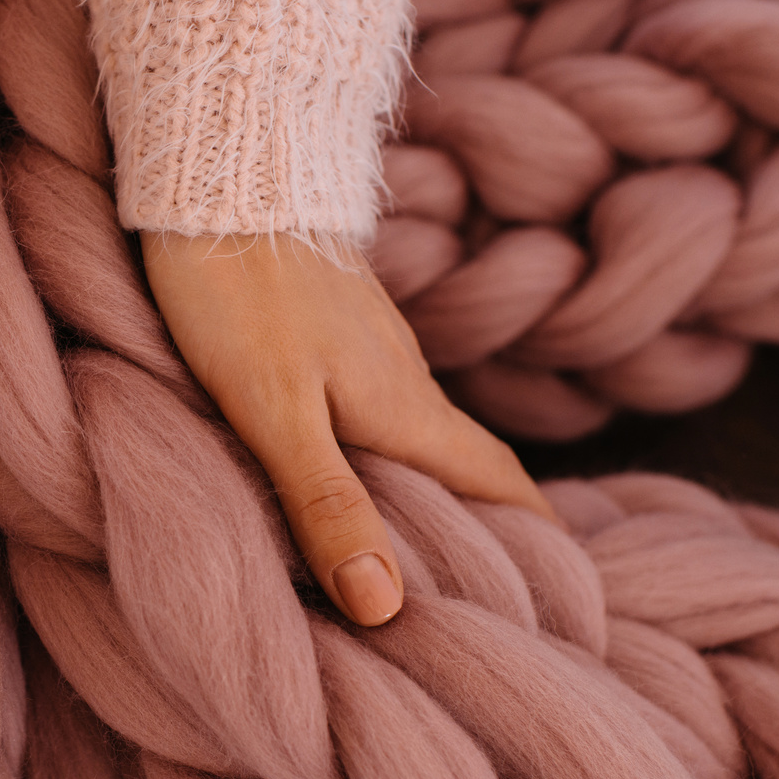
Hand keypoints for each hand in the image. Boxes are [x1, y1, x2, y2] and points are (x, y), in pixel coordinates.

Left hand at [143, 232, 552, 627]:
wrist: (218, 173)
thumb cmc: (242, 293)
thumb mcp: (277, 413)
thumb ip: (327, 505)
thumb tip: (385, 606)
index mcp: (409, 410)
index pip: (499, 484)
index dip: (533, 541)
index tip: (560, 596)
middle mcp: (404, 383)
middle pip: (463, 470)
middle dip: (484, 535)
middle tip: (488, 605)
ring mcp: (370, 353)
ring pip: (416, 440)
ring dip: (424, 497)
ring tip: (408, 562)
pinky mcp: (331, 333)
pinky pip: (374, 411)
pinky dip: (377, 459)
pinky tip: (344, 479)